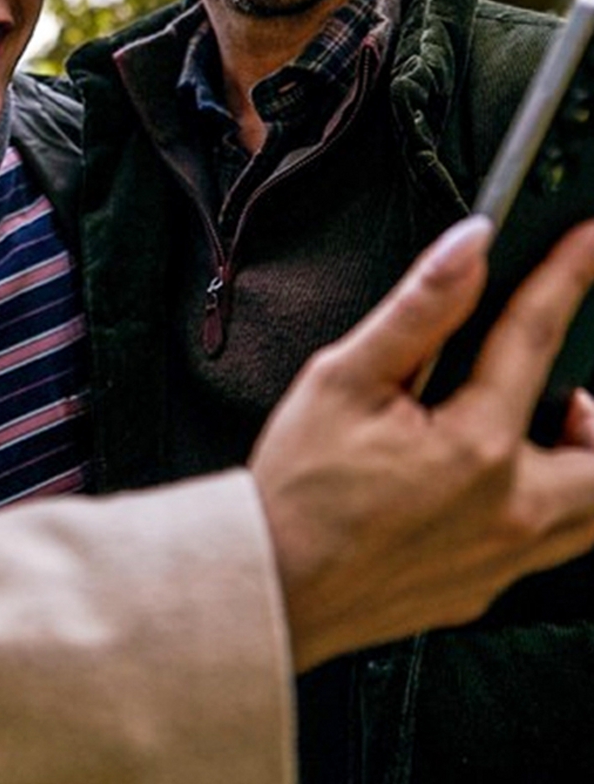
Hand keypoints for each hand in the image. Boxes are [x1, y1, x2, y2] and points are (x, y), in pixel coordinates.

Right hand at [251, 215, 593, 672]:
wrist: (271, 584)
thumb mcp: (342, 378)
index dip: (569, 277)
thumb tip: (468, 248)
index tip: (590, 240)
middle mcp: (511, 510)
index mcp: (476, 447)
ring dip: (585, 462)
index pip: (535, 339)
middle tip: (568, 380)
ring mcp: (503, 560)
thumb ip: (419, 309)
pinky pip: (549, 548)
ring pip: (593, 514)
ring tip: (553, 427)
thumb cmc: (297, 488)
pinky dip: (548, 507)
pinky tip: (496, 486)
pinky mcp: (484, 590)